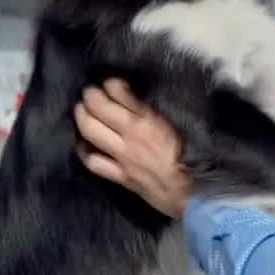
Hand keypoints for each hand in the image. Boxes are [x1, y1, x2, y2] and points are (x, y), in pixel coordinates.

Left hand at [74, 79, 191, 217]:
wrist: (192, 192)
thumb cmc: (192, 156)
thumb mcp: (177, 126)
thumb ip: (154, 114)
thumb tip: (135, 102)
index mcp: (149, 120)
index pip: (120, 93)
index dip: (111, 83)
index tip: (110, 82)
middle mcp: (131, 135)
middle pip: (99, 109)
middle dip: (90, 96)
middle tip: (88, 92)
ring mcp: (122, 157)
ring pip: (90, 132)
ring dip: (81, 118)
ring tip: (81, 111)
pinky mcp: (120, 176)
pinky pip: (93, 162)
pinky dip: (84, 151)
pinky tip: (84, 144)